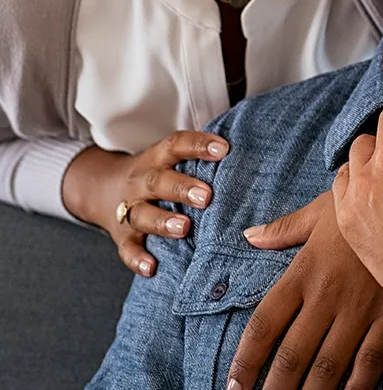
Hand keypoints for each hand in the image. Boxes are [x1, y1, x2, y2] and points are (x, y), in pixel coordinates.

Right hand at [61, 131, 228, 275]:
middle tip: (206, 196)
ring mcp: (129, 209)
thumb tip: (247, 159)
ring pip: (142, 214)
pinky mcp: (122, 237)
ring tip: (184, 228)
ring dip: (162, 221)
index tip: (223, 149)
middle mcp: (141, 182)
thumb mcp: (170, 160)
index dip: (198, 145)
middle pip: (158, 181)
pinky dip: (137, 258)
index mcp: (156, 158)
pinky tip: (151, 267)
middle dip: (181, 188)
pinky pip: (127, 249)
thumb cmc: (157, 175)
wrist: (104, 189)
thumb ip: (198, 160)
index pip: (175, 145)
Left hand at [233, 190, 382, 389]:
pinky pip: (370, 363)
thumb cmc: (361, 205)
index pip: (265, 323)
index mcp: (305, 270)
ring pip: (327, 368)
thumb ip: (283, 230)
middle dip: (273, 389)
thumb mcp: (319, 211)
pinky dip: (356, 388)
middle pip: (292, 355)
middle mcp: (327, 295)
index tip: (233, 382)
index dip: (246, 358)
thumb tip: (250, 236)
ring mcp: (360, 310)